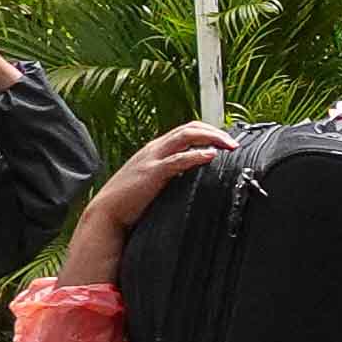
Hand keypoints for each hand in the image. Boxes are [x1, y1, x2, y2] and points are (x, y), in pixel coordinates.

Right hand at [60, 121, 235, 283]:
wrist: (106, 213)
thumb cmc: (130, 201)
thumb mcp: (152, 181)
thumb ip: (169, 174)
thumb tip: (192, 177)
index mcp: (155, 149)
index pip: (185, 130)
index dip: (207, 131)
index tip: (226, 140)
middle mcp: (154, 149)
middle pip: (189, 128)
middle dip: (214, 131)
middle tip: (234, 142)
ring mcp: (152, 159)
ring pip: (185, 136)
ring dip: (211, 138)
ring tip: (229, 146)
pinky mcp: (152, 173)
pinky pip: (178, 160)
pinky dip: (196, 155)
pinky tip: (211, 157)